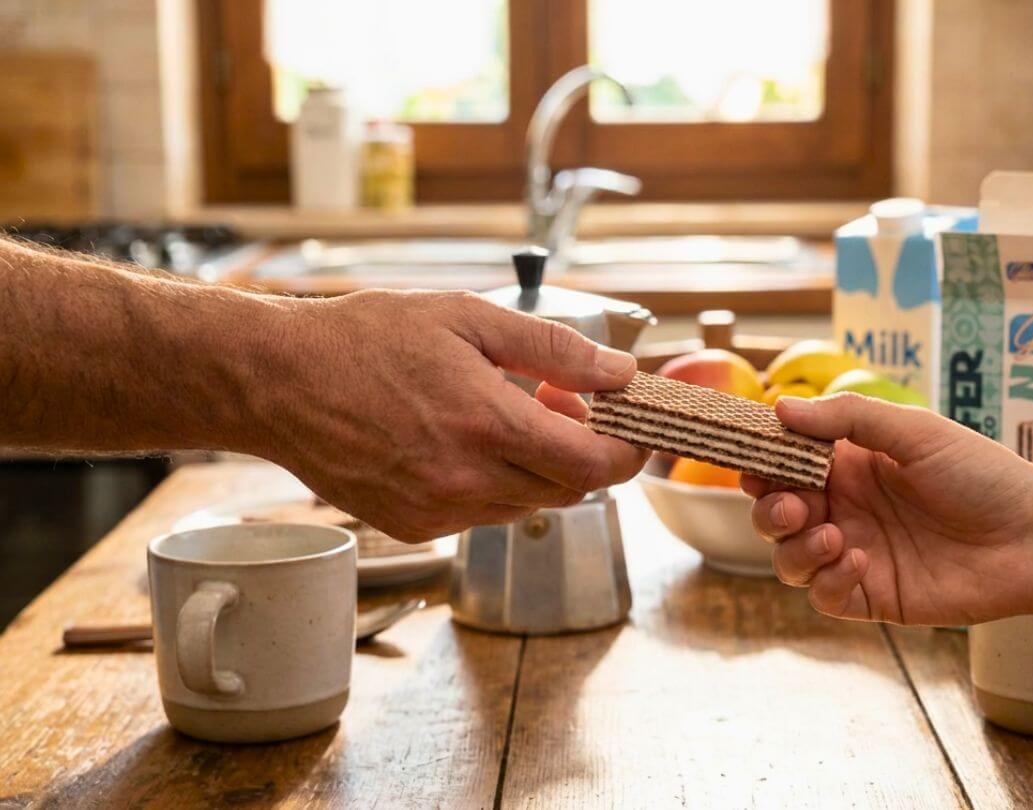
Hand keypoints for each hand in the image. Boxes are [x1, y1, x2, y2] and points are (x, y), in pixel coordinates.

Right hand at [251, 289, 647, 540]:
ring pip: (528, 506)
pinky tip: (462, 442)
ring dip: (536, 468)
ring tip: (503, 415)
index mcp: (487, 426)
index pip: (594, 465)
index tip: (633, 429)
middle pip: (569, 489)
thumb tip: (619, 371)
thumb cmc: (366, 339)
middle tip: (558, 402)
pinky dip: (493, 485)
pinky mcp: (413, 527)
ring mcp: (437, 512)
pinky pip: (482, 515)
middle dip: (581, 450)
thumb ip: (554, 348)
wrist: (277, 380)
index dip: (627, 451)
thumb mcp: (469, 319)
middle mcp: (466, 481)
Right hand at [745, 394, 1032, 625]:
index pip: (785, 465)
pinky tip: (859, 561)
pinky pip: (823, 595)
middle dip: (769, 510)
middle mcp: (847, 509)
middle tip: (793, 506)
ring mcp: (856, 554)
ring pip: (789, 558)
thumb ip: (847, 418)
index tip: (754, 462)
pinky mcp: (873, 595)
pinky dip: (827, 579)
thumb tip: (781, 408)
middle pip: (775, 514)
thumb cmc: (983, 475)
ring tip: (833, 536)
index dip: (762, 464)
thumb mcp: (915, 431)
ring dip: (795, 547)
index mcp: (851, 465)